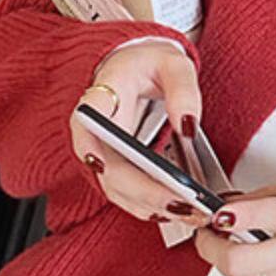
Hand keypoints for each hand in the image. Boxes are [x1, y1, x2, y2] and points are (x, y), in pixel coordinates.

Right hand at [70, 38, 203, 223]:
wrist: (135, 69)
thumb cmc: (147, 64)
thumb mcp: (172, 63)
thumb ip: (183, 89)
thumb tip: (188, 124)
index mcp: (100, 98)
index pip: (84, 123)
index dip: (88, 146)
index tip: (101, 164)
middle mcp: (94, 133)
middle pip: (107, 170)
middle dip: (143, 191)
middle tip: (179, 202)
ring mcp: (103, 155)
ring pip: (117, 191)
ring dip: (151, 207)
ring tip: (191, 213)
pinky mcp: (116, 171)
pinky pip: (129, 196)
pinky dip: (154, 208)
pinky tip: (183, 212)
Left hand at [191, 179, 275, 275]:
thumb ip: (265, 200)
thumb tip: (228, 207)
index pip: (266, 211)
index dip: (232, 213)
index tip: (216, 213)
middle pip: (240, 261)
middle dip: (213, 248)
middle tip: (210, 235)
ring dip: (229, 267)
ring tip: (231, 250)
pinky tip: (252, 270)